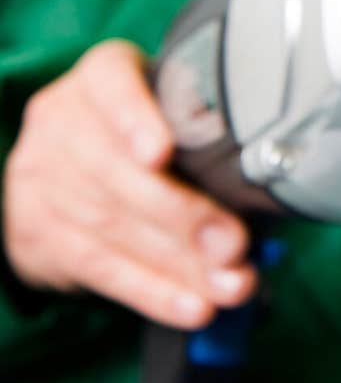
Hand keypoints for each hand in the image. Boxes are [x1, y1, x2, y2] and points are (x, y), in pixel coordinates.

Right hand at [2, 40, 257, 327]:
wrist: (62, 165)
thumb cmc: (140, 131)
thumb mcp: (168, 109)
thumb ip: (203, 132)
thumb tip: (261, 183)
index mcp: (101, 76)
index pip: (111, 84)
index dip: (135, 118)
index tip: (162, 151)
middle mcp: (63, 121)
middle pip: (118, 171)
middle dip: (183, 216)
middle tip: (233, 245)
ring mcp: (42, 178)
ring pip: (113, 227)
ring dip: (180, 265)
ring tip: (231, 285)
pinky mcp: (36, 233)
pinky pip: (101, 268)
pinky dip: (153, 292)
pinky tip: (192, 306)